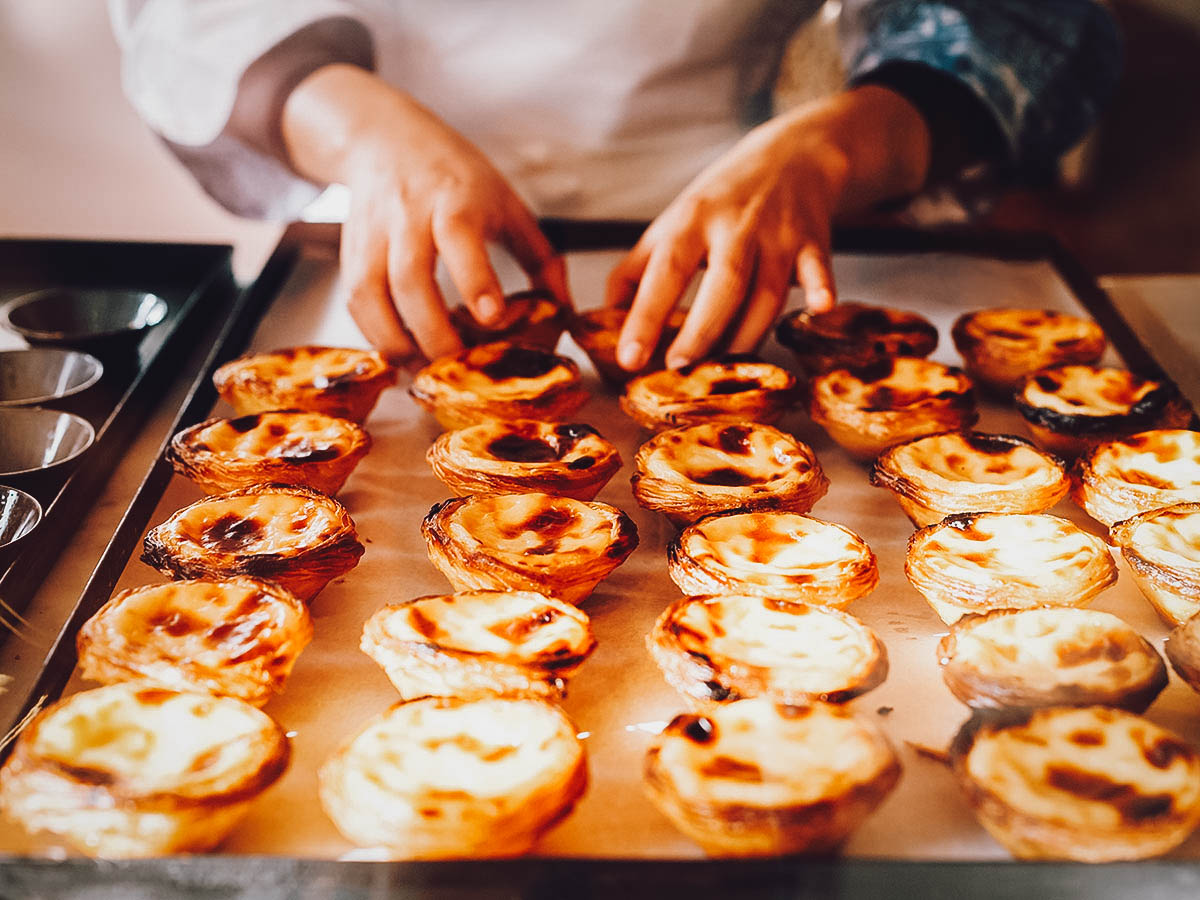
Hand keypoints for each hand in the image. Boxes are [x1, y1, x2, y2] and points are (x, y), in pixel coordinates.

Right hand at [281, 65, 568, 364]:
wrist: (386, 139)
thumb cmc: (455, 176)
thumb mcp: (507, 203)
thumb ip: (540, 257)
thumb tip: (564, 310)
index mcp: (456, 198)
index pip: (460, 237)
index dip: (475, 280)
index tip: (491, 318)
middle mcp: (409, 214)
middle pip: (411, 278)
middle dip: (433, 332)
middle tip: (457, 367)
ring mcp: (374, 233)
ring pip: (372, 294)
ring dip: (397, 342)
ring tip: (425, 372)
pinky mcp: (350, 251)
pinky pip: (355, 301)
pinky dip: (374, 335)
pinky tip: (401, 354)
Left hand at [607, 86, 930, 370]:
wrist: (793, 155)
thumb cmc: (722, 198)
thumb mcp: (673, 221)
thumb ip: (637, 269)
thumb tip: (606, 318)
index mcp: (691, 220)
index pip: (665, 271)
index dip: (646, 317)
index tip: (629, 357)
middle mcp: (735, 227)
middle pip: (724, 285)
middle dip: (702, 331)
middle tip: (679, 367)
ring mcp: (778, 235)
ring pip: (767, 294)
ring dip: (746, 335)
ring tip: (723, 367)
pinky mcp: (814, 242)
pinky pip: (819, 271)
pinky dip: (821, 290)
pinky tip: (820, 308)